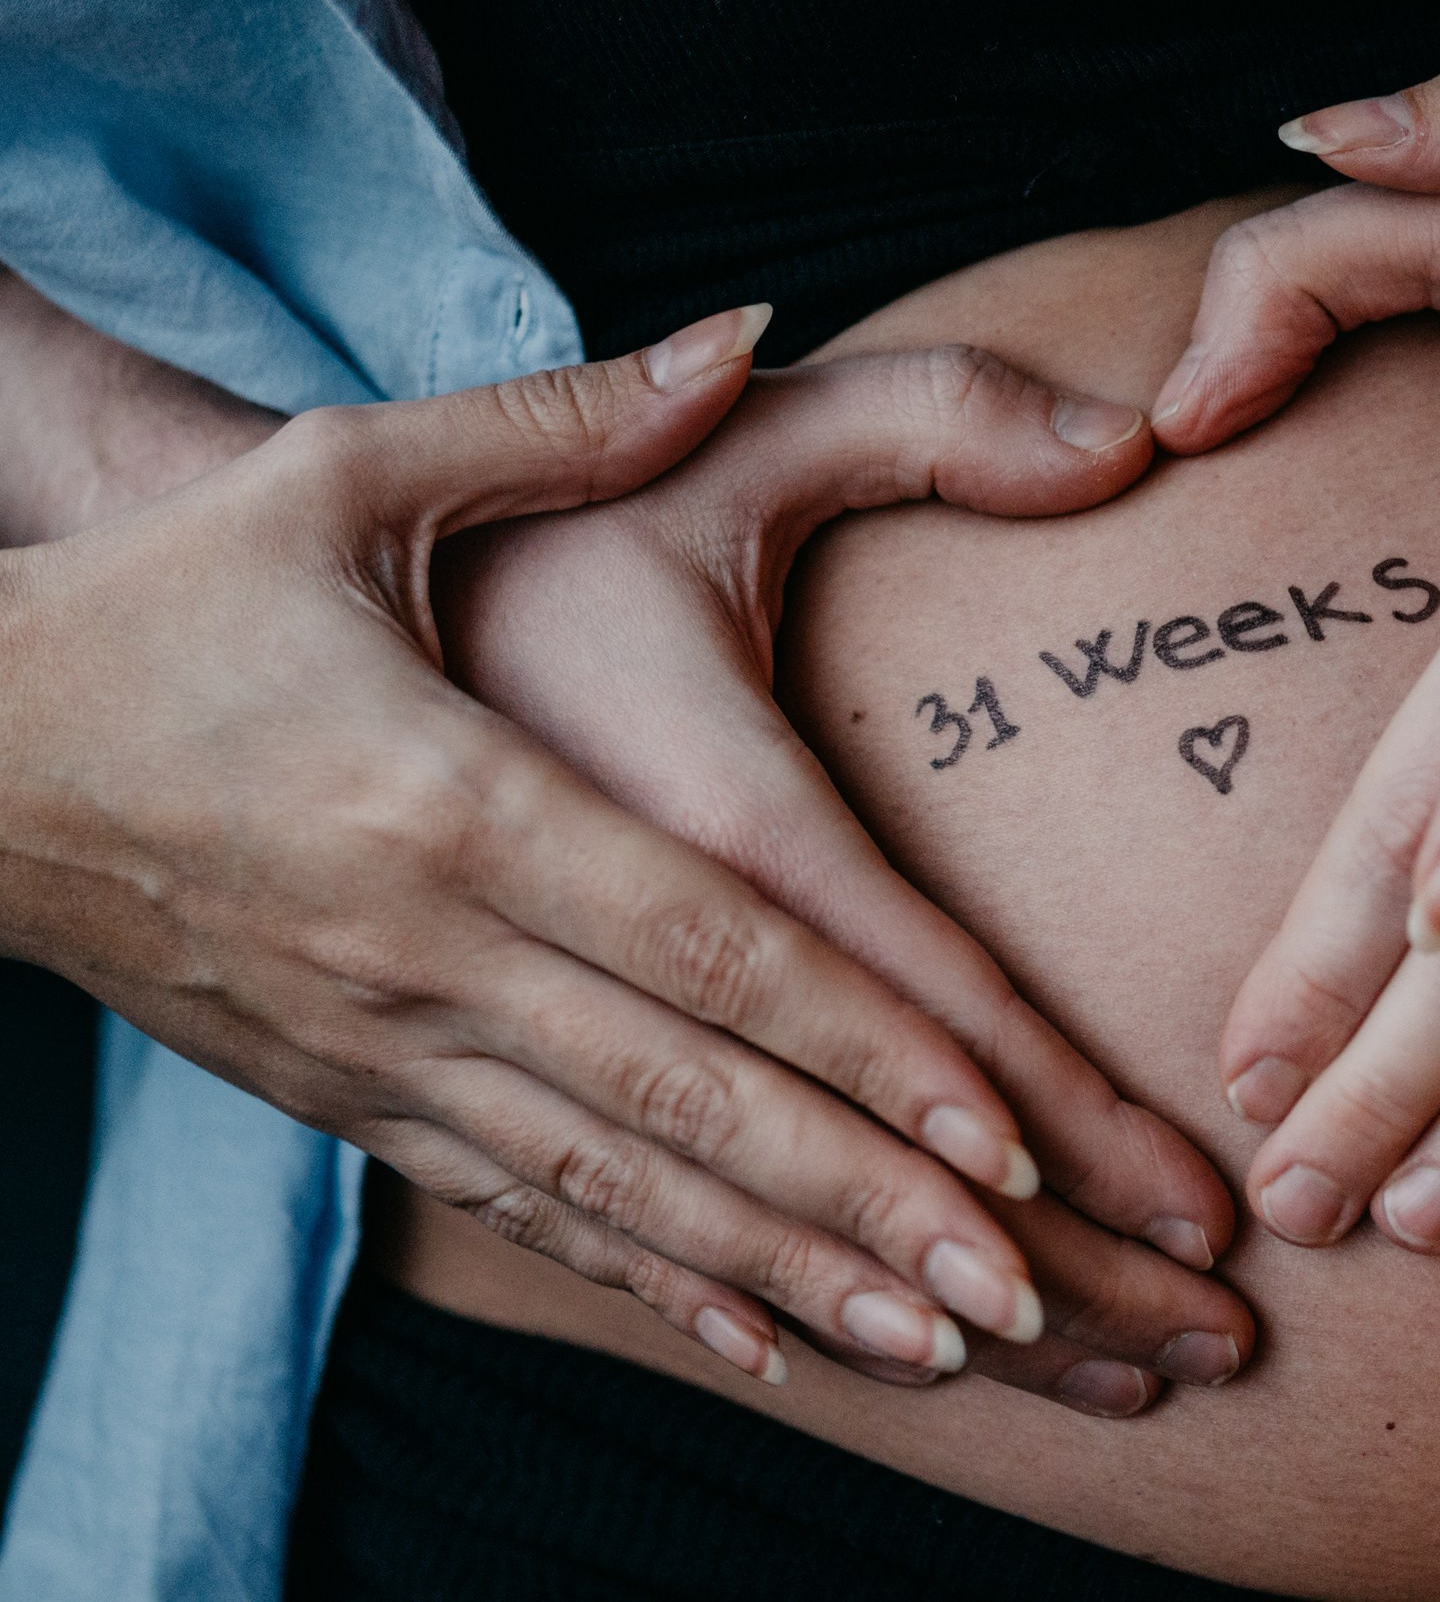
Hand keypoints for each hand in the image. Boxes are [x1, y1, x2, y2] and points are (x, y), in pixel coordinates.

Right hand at [0, 313, 1105, 1393]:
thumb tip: (744, 324)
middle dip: (874, 1204)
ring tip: (949, 1348)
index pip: (711, 947)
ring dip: (797, 1275)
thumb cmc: (171, 597)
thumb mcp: (345, 474)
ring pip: (627, 1190)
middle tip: (1035, 1288)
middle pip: (696, 1102)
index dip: (866, 1047)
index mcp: (457, 797)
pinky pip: (528, 1215)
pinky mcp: (351, 1098)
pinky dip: (656, 1281)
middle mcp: (430, 951)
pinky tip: (768, 1341)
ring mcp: (386, 1049)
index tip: (1007, 1136)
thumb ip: (562, 415)